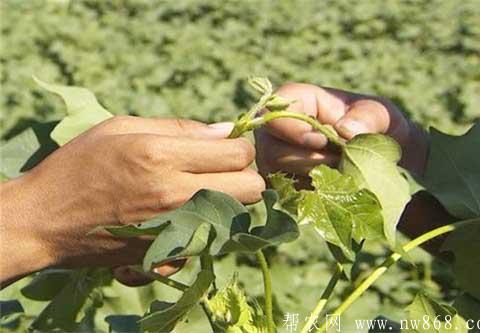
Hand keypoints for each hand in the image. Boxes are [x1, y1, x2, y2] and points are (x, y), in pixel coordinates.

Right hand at [0, 116, 263, 283]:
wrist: (45, 221)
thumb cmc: (79, 165)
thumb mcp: (121, 128)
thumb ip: (179, 128)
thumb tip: (226, 130)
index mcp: (161, 156)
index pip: (238, 152)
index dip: (239, 145)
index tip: (224, 145)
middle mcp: (174, 195)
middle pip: (252, 188)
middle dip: (244, 174)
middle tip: (219, 168)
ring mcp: (174, 229)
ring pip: (238, 215)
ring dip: (230, 200)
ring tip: (201, 189)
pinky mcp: (169, 254)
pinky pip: (213, 238)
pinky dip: (207, 225)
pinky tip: (183, 214)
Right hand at [255, 83, 427, 184]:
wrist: (378, 159)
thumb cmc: (375, 127)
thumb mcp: (381, 115)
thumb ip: (369, 116)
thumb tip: (343, 130)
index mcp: (298, 102)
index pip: (273, 112)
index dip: (293, 129)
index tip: (323, 141)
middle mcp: (277, 132)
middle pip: (271, 151)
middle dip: (309, 162)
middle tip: (341, 163)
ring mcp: (275, 161)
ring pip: (277, 176)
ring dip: (312, 180)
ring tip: (341, 175)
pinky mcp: (282, 186)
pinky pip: (285, 195)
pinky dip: (310, 197)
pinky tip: (331, 190)